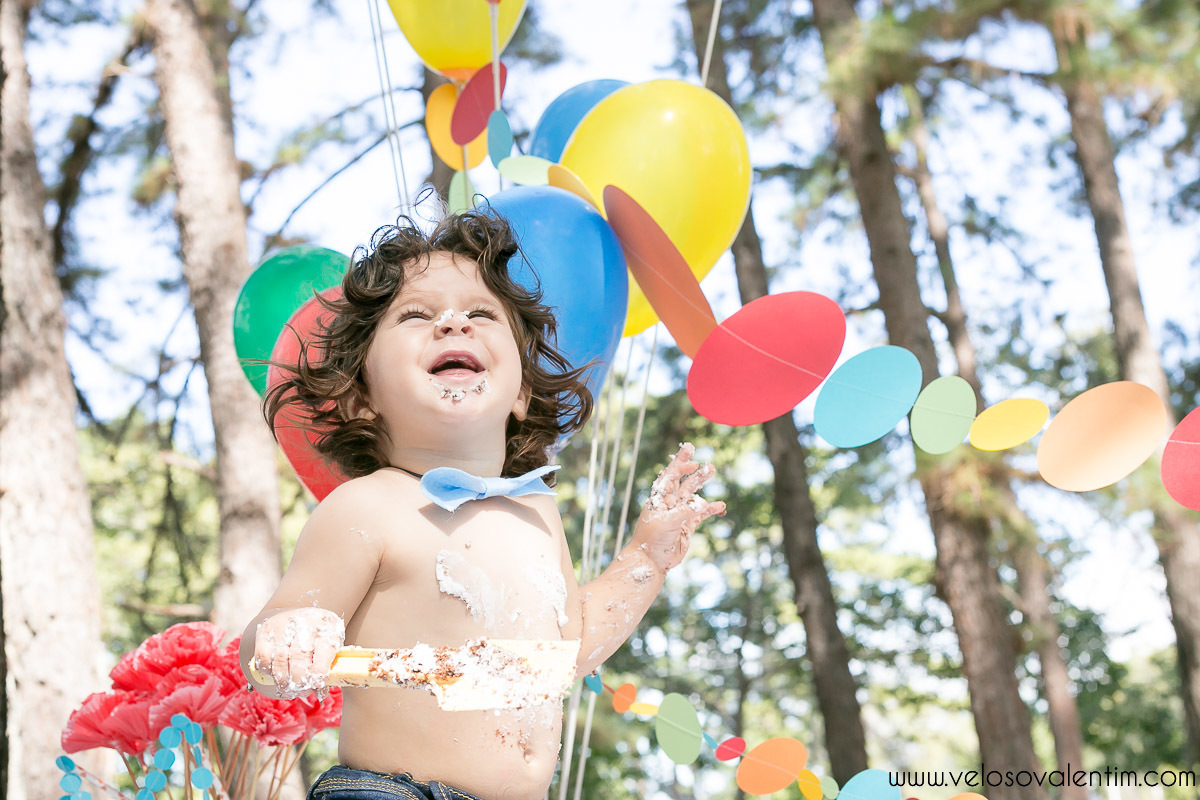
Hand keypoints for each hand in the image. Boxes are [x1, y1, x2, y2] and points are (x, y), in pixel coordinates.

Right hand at [253, 607, 344, 698]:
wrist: (300, 617)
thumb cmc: (318, 636)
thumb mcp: (330, 644)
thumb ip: (328, 664)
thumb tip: (320, 690)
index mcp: (326, 623)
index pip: (324, 648)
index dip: (320, 671)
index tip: (317, 685)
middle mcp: (303, 621)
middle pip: (300, 656)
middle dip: (300, 680)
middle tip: (303, 691)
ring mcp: (282, 624)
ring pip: (280, 660)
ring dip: (285, 681)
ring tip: (291, 690)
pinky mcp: (265, 631)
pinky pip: (264, 657)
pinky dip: (269, 672)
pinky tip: (278, 676)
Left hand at [632, 443, 725, 572]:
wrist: (651, 561)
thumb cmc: (652, 539)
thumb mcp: (666, 523)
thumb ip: (685, 512)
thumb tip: (703, 504)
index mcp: (659, 498)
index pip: (670, 476)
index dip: (679, 466)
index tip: (691, 460)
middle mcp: (670, 503)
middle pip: (682, 480)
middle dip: (691, 468)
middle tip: (701, 457)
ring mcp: (679, 514)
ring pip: (693, 494)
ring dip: (701, 482)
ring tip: (712, 469)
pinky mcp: (687, 526)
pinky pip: (701, 513)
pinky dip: (710, 509)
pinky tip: (720, 505)